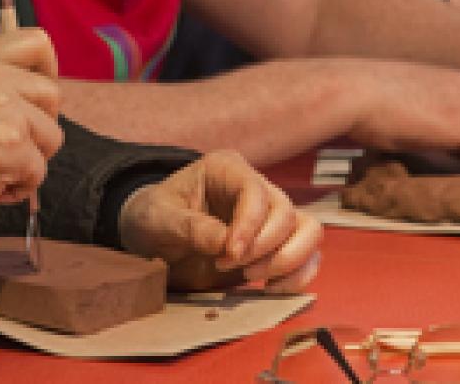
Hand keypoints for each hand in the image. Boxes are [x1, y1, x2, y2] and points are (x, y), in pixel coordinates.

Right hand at [0, 28, 62, 223]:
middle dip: (41, 127)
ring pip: (51, 136)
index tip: (39, 96)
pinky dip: (20, 186)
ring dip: (31, 160)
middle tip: (14, 145)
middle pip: (51, 95)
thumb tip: (30, 95)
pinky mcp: (13, 145)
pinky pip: (39, 170)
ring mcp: (5, 111)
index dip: (48, 69)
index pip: (35, 42)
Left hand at [117, 151, 320, 292]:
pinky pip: (308, 256)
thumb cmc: (152, 217)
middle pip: (287, 212)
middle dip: (267, 247)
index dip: (250, 225)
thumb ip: (191, 228)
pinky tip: (269, 289)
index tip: (230, 255)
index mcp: (226, 169)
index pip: (255, 191)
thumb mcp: (158, 219)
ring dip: (289, 260)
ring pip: (308, 231)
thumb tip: (228, 246)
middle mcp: (255, 188)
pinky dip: (298, 276)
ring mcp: (268, 217)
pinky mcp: (275, 246)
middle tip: (232, 267)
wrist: (151, 238)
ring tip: (254, 279)